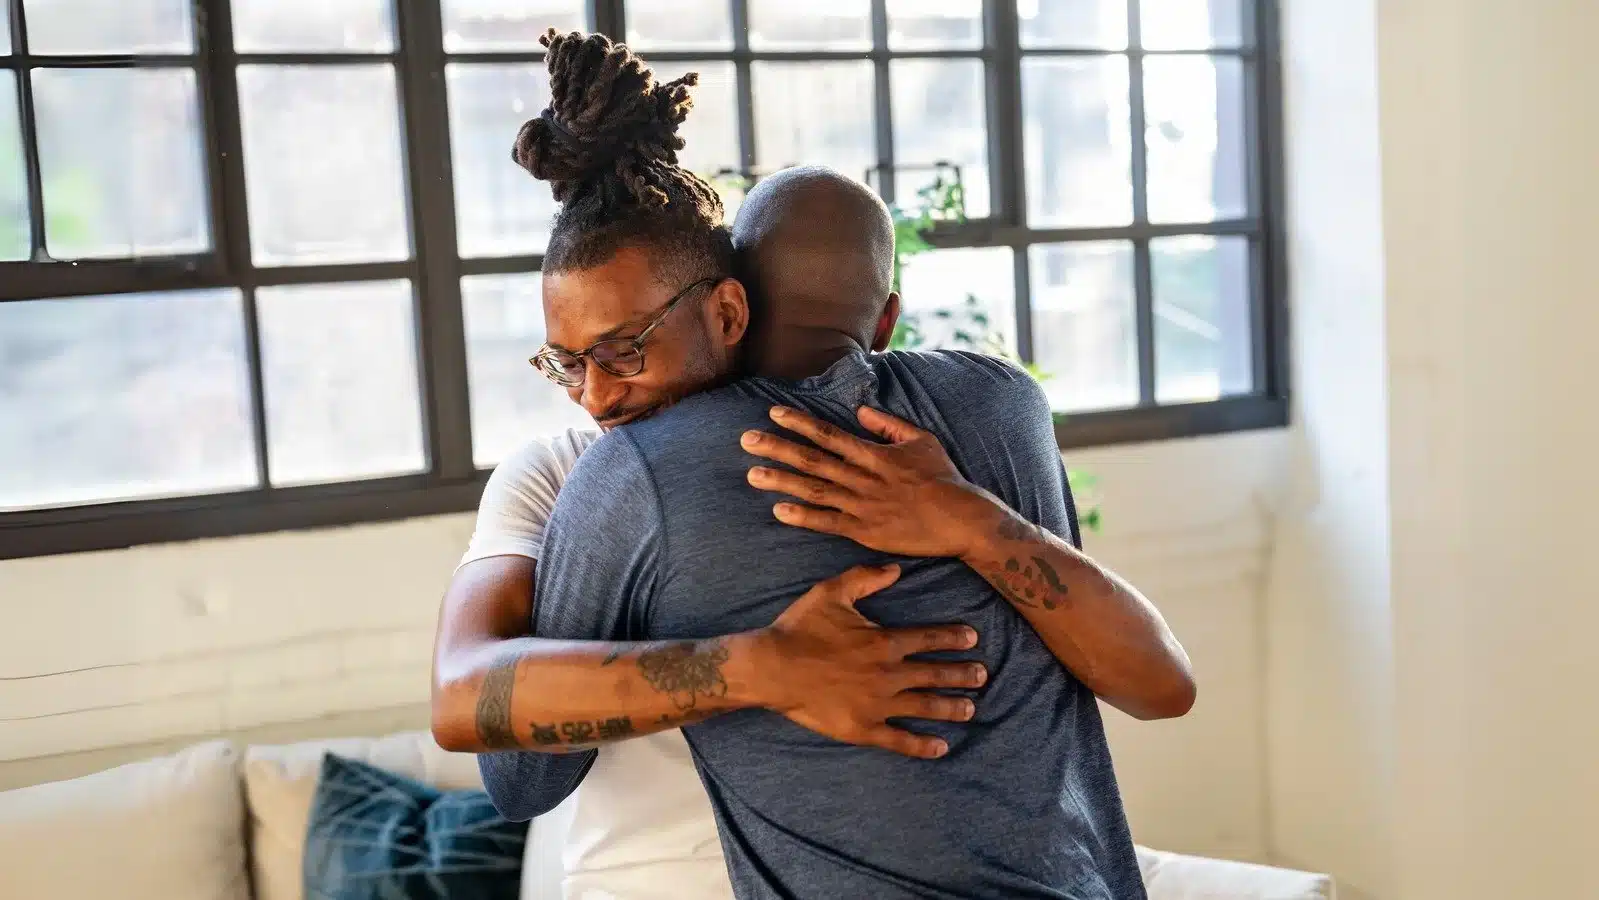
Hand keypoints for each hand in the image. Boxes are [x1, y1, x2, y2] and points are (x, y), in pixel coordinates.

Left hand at [741, 405, 1001, 558]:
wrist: (962, 520)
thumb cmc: (944, 478)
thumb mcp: (921, 441)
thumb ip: (888, 424)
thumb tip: (860, 411)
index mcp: (875, 455)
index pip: (829, 435)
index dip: (800, 423)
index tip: (773, 412)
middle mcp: (864, 478)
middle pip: (813, 460)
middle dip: (778, 448)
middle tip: (746, 440)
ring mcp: (862, 506)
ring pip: (815, 490)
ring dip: (782, 481)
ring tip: (751, 474)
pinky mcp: (865, 533)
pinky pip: (829, 523)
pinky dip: (804, 516)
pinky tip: (779, 510)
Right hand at [751, 563, 986, 758]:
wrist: (771, 668)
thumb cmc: (800, 629)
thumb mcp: (831, 592)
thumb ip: (865, 578)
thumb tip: (896, 569)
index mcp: (884, 642)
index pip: (928, 639)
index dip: (953, 637)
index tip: (973, 639)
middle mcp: (888, 674)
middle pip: (934, 674)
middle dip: (962, 675)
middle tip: (982, 676)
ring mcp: (878, 705)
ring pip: (924, 707)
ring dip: (950, 708)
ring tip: (970, 709)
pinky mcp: (863, 729)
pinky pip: (899, 740)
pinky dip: (922, 745)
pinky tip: (941, 747)